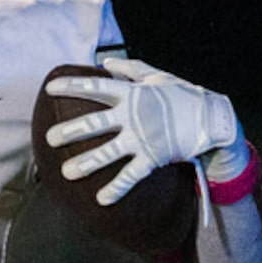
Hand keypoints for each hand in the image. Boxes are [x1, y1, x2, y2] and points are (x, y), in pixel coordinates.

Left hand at [43, 57, 236, 204]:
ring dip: (85, 164)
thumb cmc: (183, 96)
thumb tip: (106, 62)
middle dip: (70, 131)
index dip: (72, 86)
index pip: (96, 87)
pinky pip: (130, 176)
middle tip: (49, 139)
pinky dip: (116, 189)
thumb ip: (130, 68)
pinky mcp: (153, 158)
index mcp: (132, 94)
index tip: (49, 87)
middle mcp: (133, 116)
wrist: (213, 119)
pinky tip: (100, 200)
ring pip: (107, 153)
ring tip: (65, 172)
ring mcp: (142, 138)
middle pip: (95, 124)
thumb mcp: (158, 76)